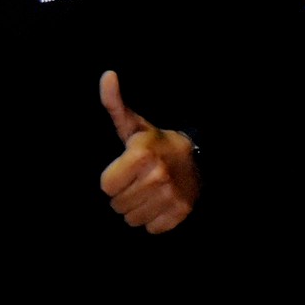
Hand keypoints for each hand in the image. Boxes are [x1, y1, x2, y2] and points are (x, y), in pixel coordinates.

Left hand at [98, 71, 200, 232]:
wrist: (197, 158)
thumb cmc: (155, 143)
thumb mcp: (134, 124)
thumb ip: (114, 104)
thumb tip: (107, 75)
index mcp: (141, 155)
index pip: (106, 187)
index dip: (112, 179)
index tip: (125, 170)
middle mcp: (157, 176)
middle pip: (118, 206)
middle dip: (124, 195)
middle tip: (138, 181)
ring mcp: (171, 195)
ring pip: (133, 219)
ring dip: (137, 209)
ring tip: (148, 191)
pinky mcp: (181, 211)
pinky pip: (152, 228)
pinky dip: (154, 219)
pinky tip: (160, 202)